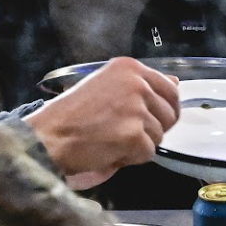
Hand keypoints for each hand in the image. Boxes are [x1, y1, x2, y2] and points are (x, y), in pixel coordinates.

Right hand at [27, 57, 179, 190]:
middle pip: (169, 114)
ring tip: (111, 139)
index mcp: (129, 68)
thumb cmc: (71, 115)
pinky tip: (110, 149)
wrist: (50, 135)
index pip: (170, 88)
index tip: (152, 117)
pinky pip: (148, 153)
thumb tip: (175, 83)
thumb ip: (142, 85)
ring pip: (159, 136)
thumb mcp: (107, 86)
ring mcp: (136, 109)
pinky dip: (131, 158)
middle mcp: (136, 84)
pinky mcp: (134, 135)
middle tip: (125, 132)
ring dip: (139, 144)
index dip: (164, 109)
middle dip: (153, 128)